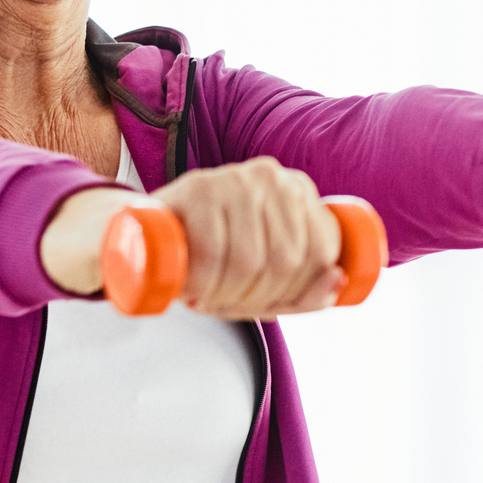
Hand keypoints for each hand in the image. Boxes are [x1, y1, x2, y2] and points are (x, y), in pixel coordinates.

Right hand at [42, 158, 343, 318]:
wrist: (144, 233)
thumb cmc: (217, 259)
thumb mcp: (267, 281)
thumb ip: (309, 290)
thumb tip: (339, 283)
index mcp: (300, 192)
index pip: (322, 252)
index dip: (298, 293)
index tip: (267, 306)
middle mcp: (273, 177)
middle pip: (287, 260)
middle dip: (258, 298)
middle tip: (228, 305)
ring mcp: (234, 178)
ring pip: (251, 260)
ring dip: (226, 296)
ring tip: (207, 298)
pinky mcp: (196, 187)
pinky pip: (213, 251)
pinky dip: (204, 284)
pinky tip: (192, 289)